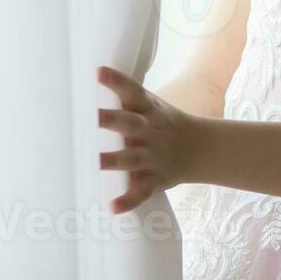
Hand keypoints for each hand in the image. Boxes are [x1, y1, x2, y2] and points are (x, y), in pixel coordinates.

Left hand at [96, 64, 200, 213]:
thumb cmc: (162, 123)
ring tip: (94, 162)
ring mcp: (153, 157)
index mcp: (148, 110)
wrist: (199, 149)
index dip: (116, 81)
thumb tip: (81, 87)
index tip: (98, 72)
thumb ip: (124, 99)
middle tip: (90, 117)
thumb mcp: (151, 105)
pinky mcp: (154, 180)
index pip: (132, 92)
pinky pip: (141, 192)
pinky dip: (129, 201)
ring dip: (113, 160)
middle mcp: (150, 131)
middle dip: (110, 120)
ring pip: (131, 158)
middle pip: (129, 124)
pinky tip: (113, 207)